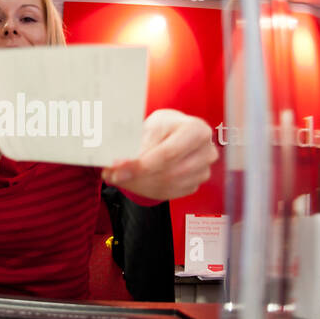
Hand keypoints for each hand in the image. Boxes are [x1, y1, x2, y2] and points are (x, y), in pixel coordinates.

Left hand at [102, 109, 216, 200]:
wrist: (175, 133)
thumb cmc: (165, 126)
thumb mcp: (151, 125)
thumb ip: (137, 144)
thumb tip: (117, 164)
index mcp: (197, 131)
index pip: (168, 154)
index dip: (141, 165)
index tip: (118, 168)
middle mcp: (206, 152)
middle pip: (168, 172)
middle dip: (136, 176)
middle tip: (113, 175)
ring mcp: (202, 171)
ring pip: (167, 185)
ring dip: (138, 184)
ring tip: (120, 176)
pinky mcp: (194, 184)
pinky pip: (168, 193)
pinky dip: (146, 189)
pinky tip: (133, 181)